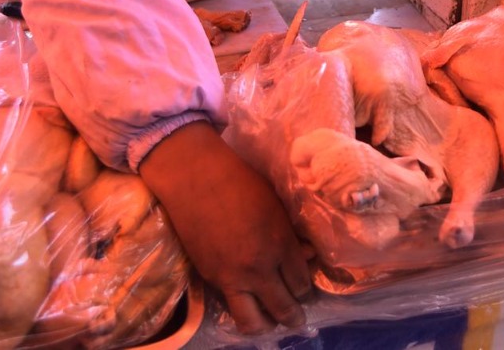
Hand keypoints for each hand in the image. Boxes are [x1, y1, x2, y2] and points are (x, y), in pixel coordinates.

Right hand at [139, 121, 312, 334]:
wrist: (195, 178)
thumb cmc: (241, 182)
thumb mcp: (276, 205)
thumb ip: (292, 236)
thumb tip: (308, 256)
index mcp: (280, 245)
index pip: (301, 285)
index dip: (306, 290)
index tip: (305, 290)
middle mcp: (259, 268)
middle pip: (284, 309)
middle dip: (294, 317)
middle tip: (297, 318)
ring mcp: (232, 278)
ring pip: (253, 322)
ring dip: (266, 325)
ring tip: (270, 319)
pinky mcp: (210, 279)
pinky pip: (231, 306)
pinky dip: (242, 308)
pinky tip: (248, 300)